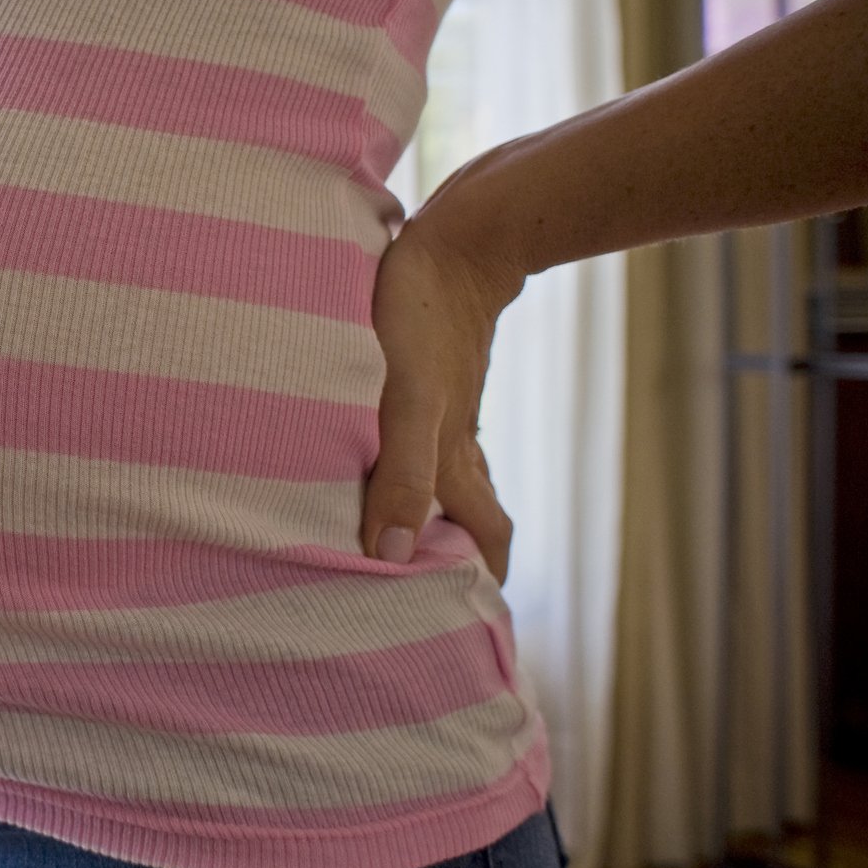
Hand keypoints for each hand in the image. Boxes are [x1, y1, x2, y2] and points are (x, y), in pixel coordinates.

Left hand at [360, 209, 524, 585]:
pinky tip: (382, 455)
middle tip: (428, 593)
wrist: (462, 240)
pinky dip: (413, 464)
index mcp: (454, 461)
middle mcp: (456, 443)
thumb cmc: (423, 319)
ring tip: (394, 541)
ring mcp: (448, 409)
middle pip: (472, 515)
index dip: (481, 582)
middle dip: (459, 557)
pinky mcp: (432, 377)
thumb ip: (401, 475)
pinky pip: (429, 436)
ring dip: (432, 511)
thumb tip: (390, 557)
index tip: (464, 627)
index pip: (484, 539)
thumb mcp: (406, 402)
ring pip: (450, 476)